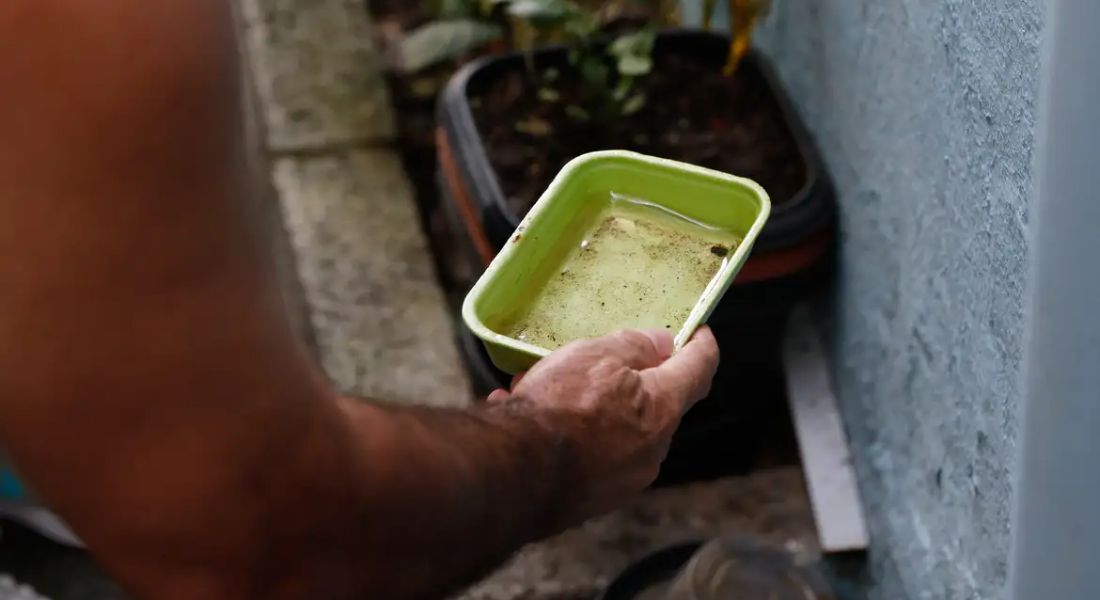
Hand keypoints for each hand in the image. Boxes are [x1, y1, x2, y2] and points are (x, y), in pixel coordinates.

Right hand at [487, 327, 718, 525]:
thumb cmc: (560, 408)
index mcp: (663, 408)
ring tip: (545, 389)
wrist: (516, 475)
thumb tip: (662, 344)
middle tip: (600, 360)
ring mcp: (625, 479)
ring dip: (592, 407)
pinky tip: (529, 419)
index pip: (700, 369)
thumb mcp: (596, 356)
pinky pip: (590, 454)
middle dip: (632, 380)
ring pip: (617, 429)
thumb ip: (635, 346)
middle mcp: (653, 449)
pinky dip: (570, 435)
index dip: (701, 345)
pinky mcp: (595, 498)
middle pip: (656, 404)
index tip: (698, 332)